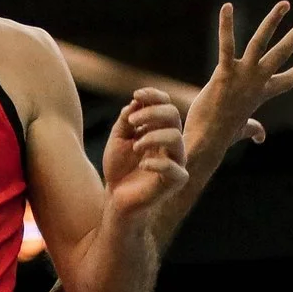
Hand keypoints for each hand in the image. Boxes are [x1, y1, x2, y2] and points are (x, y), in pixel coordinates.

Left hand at [98, 88, 188, 217]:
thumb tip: (136, 101)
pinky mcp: (175, 181)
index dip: (154, 96)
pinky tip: (142, 164)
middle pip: (173, 115)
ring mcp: (176, 161)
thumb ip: (126, 120)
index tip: (136, 94)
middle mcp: (172, 143)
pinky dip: (157, 163)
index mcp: (161, 130)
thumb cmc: (119, 167)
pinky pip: (175, 168)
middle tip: (131, 122)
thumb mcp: (118, 138)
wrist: (116, 197)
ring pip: (176, 137)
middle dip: (151, 113)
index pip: (166, 105)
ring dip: (153, 136)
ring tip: (135, 145)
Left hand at [186, 1, 292, 152]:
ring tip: (285, 4)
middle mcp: (256, 82)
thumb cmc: (221, 136)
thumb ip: (253, 129)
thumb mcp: (242, 130)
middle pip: (282, 54)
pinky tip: (227, 7)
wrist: (208, 142)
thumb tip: (261, 137)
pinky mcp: (224, 73)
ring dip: (273, 21)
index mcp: (261, 94)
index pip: (286, 81)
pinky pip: (226, 45)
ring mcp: (242, 76)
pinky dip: (226, 26)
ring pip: (261, 43)